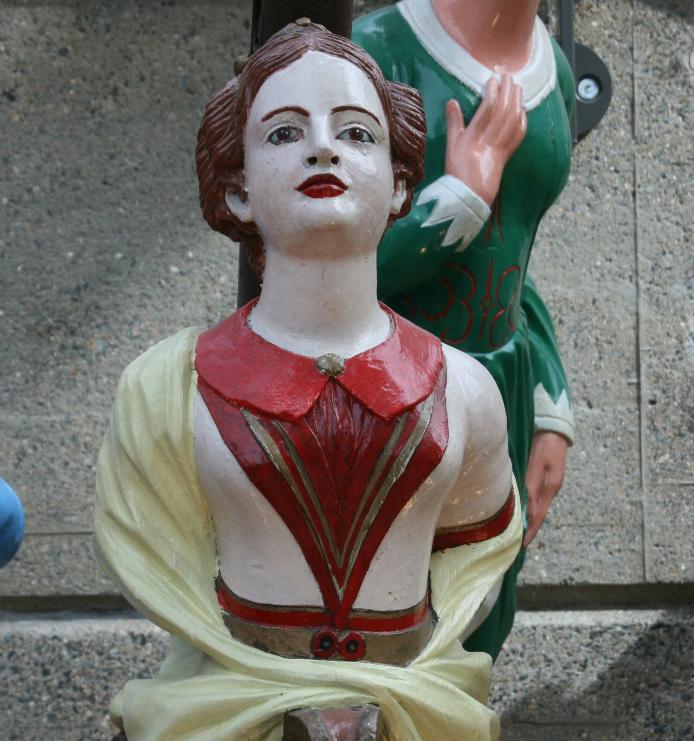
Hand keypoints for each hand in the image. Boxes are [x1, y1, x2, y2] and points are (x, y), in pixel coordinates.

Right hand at [445, 73, 526, 205]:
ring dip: (517, 102)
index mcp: (473, 138)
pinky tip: (522, 110)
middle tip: (508, 76)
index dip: (492, 92)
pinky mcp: (506, 156)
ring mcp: (499, 149)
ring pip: (512, 121)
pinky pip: (518, 136)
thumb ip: (453, 123)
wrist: (468, 196)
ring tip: (517, 87)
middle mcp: (488, 142)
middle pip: (503, 111)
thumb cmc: (456, 171)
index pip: (487, 109)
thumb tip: (452, 101)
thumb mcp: (450, 146)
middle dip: (507, 91)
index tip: (493, 80)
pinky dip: (522, 121)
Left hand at [523, 431, 568, 546]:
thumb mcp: (537, 464)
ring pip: (538, 506)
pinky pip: (537, 497)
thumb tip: (528, 507)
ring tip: (521, 531)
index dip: (531, 530)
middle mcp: (551, 489)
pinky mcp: (546, 478)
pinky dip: (530, 506)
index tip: (524, 544)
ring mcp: (550, 484)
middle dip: (531, 528)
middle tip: (521, 544)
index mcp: (551, 488)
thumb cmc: (544, 445)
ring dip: (530, 519)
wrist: (554, 430)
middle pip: (539, 514)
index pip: (539, 515)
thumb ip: (531, 484)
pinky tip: (524, 510)